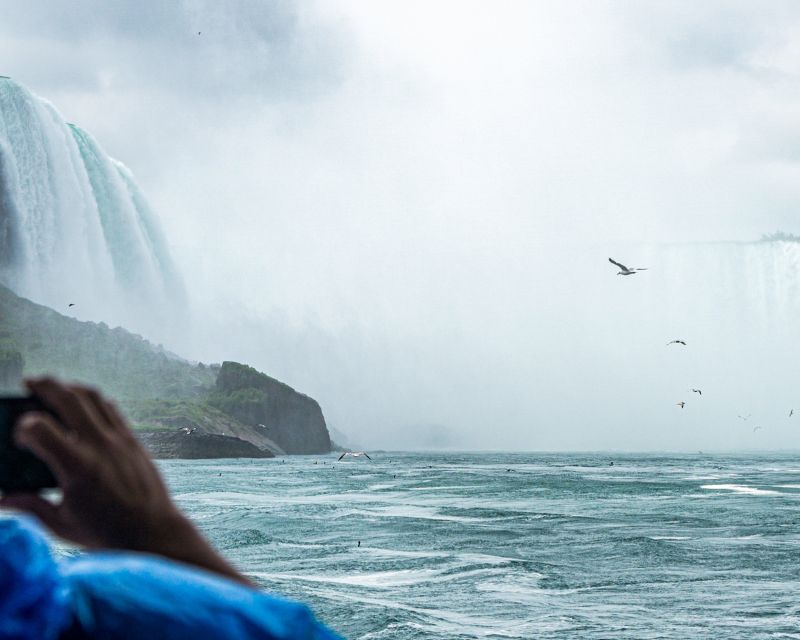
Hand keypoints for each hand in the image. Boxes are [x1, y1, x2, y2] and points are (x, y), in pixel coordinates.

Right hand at [0, 377, 250, 585]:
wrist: (153, 531)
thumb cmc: (106, 533)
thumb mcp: (61, 524)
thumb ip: (30, 506)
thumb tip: (1, 499)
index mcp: (76, 468)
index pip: (40, 429)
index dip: (23, 427)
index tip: (20, 436)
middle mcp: (99, 446)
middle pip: (69, 399)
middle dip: (45, 385)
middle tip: (29, 381)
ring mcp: (120, 440)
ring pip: (94, 398)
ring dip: (71, 387)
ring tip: (56, 387)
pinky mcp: (134, 440)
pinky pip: (112, 409)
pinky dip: (94, 400)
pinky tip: (83, 402)